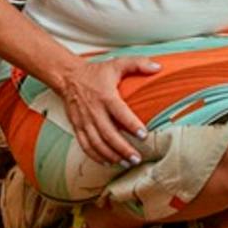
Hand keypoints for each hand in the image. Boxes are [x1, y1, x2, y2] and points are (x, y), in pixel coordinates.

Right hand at [45, 53, 163, 164]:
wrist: (68, 77)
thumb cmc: (96, 72)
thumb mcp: (117, 64)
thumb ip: (138, 64)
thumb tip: (158, 67)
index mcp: (106, 96)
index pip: (120, 113)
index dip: (131, 125)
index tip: (143, 135)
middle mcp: (94, 111)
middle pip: (109, 134)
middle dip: (123, 148)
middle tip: (137, 158)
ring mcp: (84, 121)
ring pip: (97, 143)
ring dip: (111, 155)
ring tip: (126, 163)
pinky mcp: (77, 127)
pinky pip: (85, 145)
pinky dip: (96, 156)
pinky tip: (108, 163)